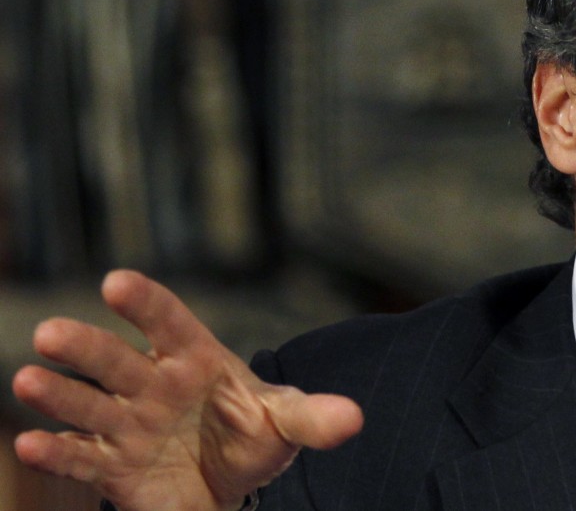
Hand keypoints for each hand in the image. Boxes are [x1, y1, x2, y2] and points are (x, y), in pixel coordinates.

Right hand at [11, 270, 363, 510]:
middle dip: (86, 347)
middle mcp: (153, 384)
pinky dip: (57, 451)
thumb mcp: (286, 422)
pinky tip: (30, 444)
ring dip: (58, 393)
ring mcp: (129, 423)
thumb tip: (355, 419)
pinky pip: (81, 457)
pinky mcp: (112, 465)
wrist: (230, 481)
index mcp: (195, 359)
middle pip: (116, 361)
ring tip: (27, 378)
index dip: (146, 303)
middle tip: (51, 332)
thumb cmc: (252, 432)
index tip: (117, 282)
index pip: (169, 323)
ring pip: (89, 404)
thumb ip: (313, 417)